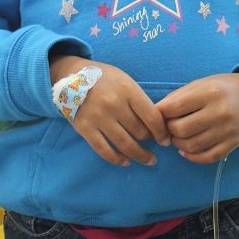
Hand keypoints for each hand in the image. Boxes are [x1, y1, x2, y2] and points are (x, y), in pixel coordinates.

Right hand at [50, 55, 169, 166]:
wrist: (72, 76)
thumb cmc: (105, 79)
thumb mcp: (125, 81)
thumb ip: (139, 100)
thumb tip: (156, 124)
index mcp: (127, 90)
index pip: (152, 117)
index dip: (162, 132)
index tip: (166, 140)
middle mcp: (114, 104)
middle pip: (140, 132)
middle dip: (151, 141)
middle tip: (154, 145)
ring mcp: (99, 118)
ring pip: (125, 144)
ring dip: (140, 155)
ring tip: (149, 160)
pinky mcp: (85, 128)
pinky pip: (104, 150)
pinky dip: (117, 159)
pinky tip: (126, 161)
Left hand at [155, 71, 238, 163]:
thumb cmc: (223, 87)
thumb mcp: (202, 83)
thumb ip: (179, 96)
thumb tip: (156, 111)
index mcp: (210, 93)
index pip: (175, 107)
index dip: (161, 113)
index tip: (158, 114)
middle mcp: (220, 112)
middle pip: (181, 129)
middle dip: (168, 130)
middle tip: (168, 126)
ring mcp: (228, 131)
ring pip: (192, 146)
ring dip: (177, 144)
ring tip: (176, 136)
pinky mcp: (232, 144)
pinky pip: (207, 157)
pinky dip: (191, 156)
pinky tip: (185, 150)